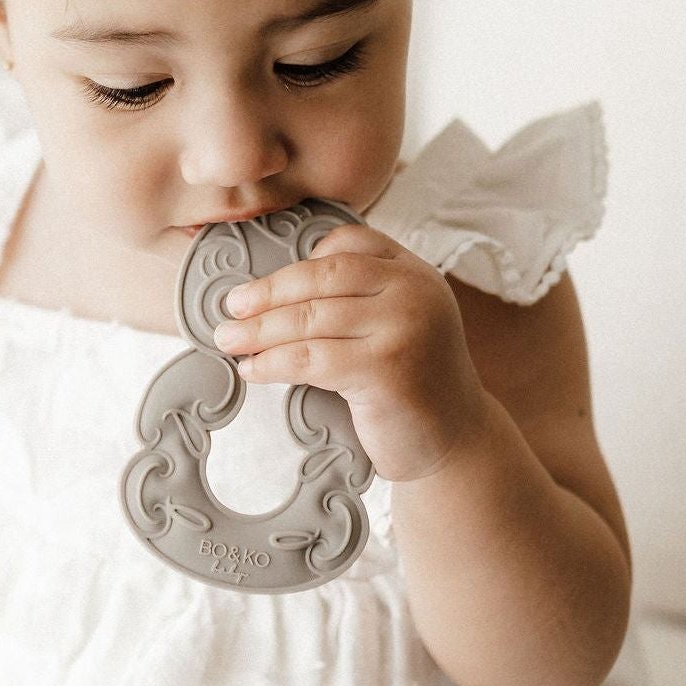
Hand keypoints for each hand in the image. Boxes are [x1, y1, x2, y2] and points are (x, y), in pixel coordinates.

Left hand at [210, 223, 495, 484]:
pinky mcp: (386, 369)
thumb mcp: (398, 324)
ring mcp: (403, 328)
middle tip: (231, 307)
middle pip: (323, 276)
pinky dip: (273, 363)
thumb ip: (359, 299)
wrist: (456, 441)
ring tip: (229, 339)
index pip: (349, 244)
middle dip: (268, 292)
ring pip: (311, 318)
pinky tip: (253, 370)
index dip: (300, 260)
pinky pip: (312, 359)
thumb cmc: (413, 384)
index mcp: (415, 273)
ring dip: (259, 330)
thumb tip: (273, 292)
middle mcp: (415, 291)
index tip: (261, 283)